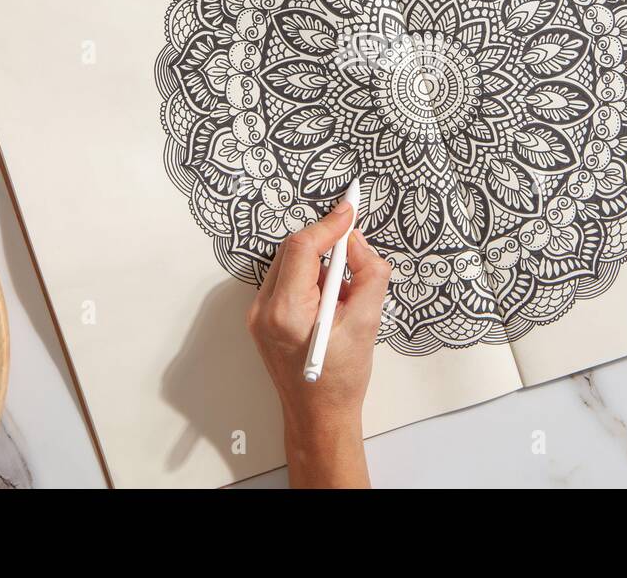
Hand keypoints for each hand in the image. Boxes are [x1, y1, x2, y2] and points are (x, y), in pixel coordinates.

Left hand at [246, 201, 389, 486]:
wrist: (319, 416)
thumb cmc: (342, 379)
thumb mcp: (367, 323)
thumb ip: (368, 274)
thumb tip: (356, 241)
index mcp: (286, 312)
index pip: (303, 247)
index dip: (329, 224)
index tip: (351, 209)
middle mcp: (264, 310)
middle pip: (294, 252)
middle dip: (326, 244)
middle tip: (355, 252)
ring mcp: (258, 315)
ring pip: (290, 264)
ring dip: (320, 264)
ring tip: (345, 293)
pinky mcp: (262, 319)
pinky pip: (287, 281)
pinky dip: (311, 280)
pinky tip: (331, 302)